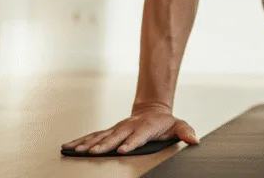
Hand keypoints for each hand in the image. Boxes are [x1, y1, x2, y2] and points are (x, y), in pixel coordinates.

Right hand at [61, 105, 199, 154]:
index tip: (122, 149)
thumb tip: (194, 140)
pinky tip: (69, 147)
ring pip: (101, 136)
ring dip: (88, 144)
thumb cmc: (164, 122)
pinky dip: (80, 141)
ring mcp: (117, 128)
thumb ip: (185, 132)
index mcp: (145, 127)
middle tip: (93, 153)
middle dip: (104, 145)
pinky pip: (93, 136)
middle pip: (115, 136)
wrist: (152, 110)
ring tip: (76, 151)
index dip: (130, 143)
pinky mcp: (109, 131)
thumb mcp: (178, 125)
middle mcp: (129, 127)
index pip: (137, 136)